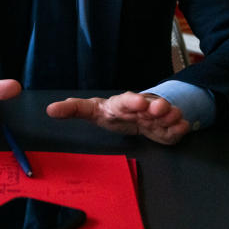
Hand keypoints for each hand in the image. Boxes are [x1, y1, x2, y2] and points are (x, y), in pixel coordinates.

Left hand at [45, 91, 190, 144]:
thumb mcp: (92, 111)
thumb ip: (73, 109)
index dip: (132, 102)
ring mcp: (157, 116)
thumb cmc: (111, 112)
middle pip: (152, 104)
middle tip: (159, 110)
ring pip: (168, 113)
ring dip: (170, 116)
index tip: (138, 103)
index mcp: (122, 103)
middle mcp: (142, 107)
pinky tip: (179, 128)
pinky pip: (177, 127)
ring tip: (170, 119)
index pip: (126, 100)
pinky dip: (179, 128)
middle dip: (157, 106)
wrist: (135, 116)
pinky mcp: (167, 127)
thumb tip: (49, 110)